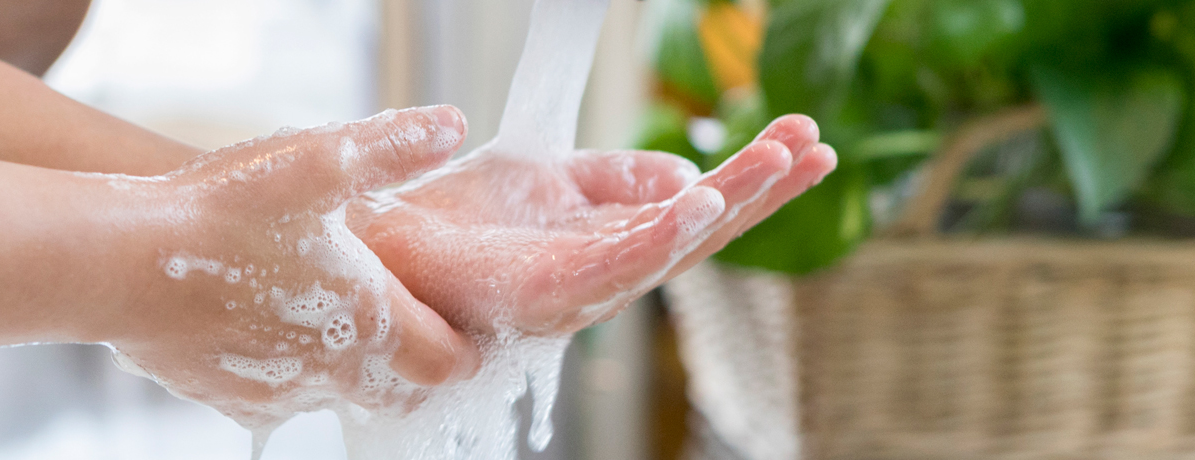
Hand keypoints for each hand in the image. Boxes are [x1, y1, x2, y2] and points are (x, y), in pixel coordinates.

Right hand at [97, 106, 480, 428]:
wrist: (123, 264)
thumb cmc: (222, 214)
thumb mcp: (320, 162)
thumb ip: (391, 148)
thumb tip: (447, 126)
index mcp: (371, 322)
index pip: (447, 364)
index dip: (460, 345)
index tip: (456, 321)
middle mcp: (331, 374)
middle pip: (398, 393)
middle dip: (409, 366)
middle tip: (399, 319)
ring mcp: (277, 393)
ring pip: (332, 395)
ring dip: (338, 362)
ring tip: (314, 303)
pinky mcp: (226, 399)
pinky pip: (271, 395)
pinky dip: (277, 366)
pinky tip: (254, 317)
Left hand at [349, 115, 836, 335]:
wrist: (376, 244)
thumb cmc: (452, 221)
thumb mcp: (545, 178)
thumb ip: (612, 176)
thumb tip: (683, 170)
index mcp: (608, 244)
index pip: (697, 210)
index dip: (753, 179)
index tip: (803, 137)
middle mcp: (604, 273)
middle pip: (701, 233)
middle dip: (762, 192)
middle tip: (818, 148)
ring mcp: (578, 290)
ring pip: (669, 248)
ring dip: (728, 207)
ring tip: (778, 162)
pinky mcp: (544, 295)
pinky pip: (613, 264)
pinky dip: (659, 235)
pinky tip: (696, 201)